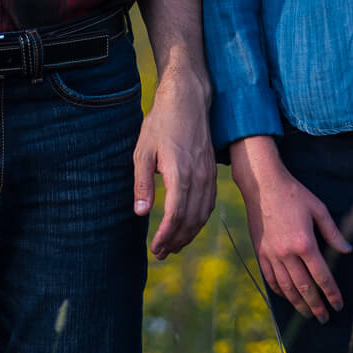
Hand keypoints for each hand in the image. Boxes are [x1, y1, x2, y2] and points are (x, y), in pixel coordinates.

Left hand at [133, 64, 215, 258]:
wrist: (188, 99)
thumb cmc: (161, 123)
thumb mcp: (143, 150)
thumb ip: (143, 183)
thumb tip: (141, 213)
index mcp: (180, 172)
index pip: (176, 215)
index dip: (166, 236)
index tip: (155, 248)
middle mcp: (198, 176)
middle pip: (191, 219)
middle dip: (176, 240)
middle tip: (161, 253)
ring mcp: (209, 174)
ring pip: (203, 214)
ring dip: (189, 234)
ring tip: (173, 245)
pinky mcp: (212, 170)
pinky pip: (209, 203)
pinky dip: (200, 220)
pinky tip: (189, 225)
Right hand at [231, 136, 349, 322]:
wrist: (262, 184)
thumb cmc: (293, 193)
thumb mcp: (318, 209)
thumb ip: (333, 233)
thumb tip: (347, 251)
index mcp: (305, 243)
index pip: (321, 276)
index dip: (331, 293)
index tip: (338, 305)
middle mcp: (287, 253)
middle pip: (304, 287)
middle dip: (316, 306)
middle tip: (324, 318)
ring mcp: (271, 254)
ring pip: (286, 287)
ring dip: (298, 304)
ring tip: (307, 314)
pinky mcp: (260, 252)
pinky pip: (270, 278)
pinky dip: (279, 291)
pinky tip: (287, 296)